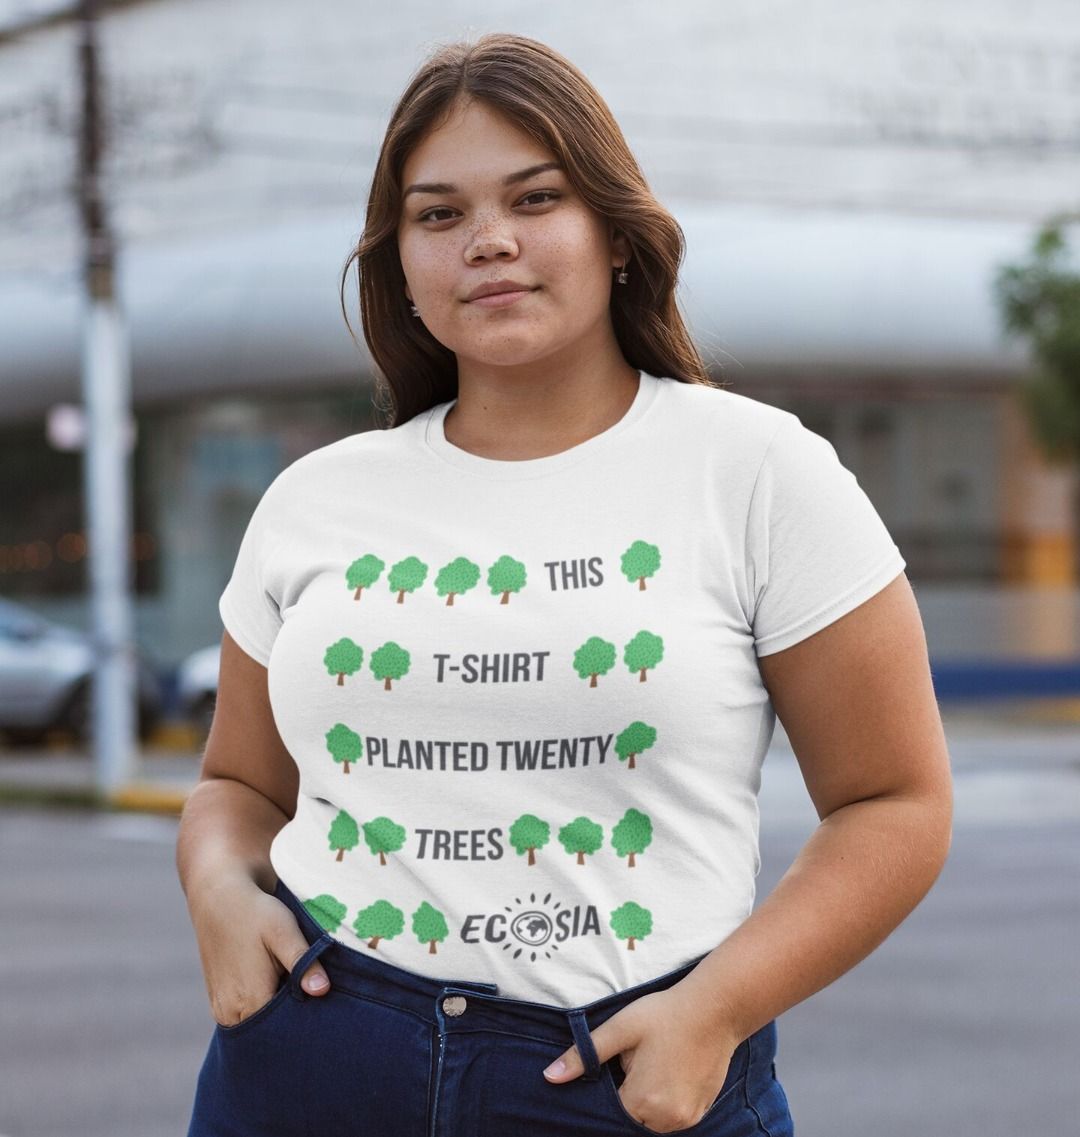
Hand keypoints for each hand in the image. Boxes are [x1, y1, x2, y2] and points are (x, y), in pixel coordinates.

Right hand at [186, 873, 331, 1027]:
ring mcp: (221, 1009)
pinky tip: (278, 990)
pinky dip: (262, 1008)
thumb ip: (303, 962)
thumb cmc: (254, 912)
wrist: (219, 897)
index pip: (282, 1032)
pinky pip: (245, 1015)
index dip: (304, 1025)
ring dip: (276, 1015)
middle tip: (315, 1007)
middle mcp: (230, 1013)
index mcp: (248, 1001)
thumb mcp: (283, 931)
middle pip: (268, 1033)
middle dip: (290, 1025)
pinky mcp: (218, 1000)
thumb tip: (322, 990)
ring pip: (257, 1024)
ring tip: (297, 996)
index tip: (323, 1017)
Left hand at [542, 983, 740, 1134]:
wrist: (715, 1008)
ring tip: (655, 1062)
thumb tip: (549, 1077)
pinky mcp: (701, 1112)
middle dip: (628, 1095)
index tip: (618, 1066)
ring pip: (652, 1121)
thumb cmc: (665, 1014)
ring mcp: (687, 1118)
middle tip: (637, 1060)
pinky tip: (669, 1070)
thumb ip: (585, 1054)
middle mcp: (667, 1119)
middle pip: (632, 1119)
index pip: (610, 1113)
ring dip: (647, 1101)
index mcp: (643, 1101)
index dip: (610, 1090)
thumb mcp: (621, 1028)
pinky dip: (666, 1101)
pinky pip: (673, 1117)